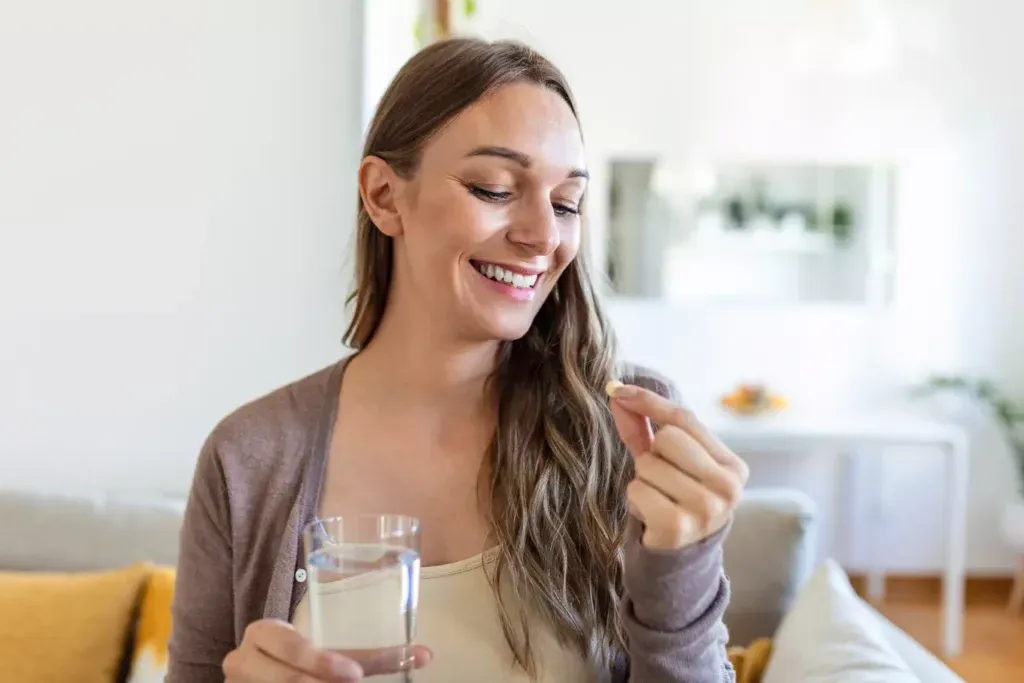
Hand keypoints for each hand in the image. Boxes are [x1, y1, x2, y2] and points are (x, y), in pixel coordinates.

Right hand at [223, 619, 431, 681]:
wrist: (255, 675)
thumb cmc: (297, 659)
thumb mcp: (326, 654)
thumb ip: (368, 656)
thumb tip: (425, 655)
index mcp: (263, 633)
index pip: (291, 644)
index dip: (320, 661)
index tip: (354, 674)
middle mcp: (241, 660)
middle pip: (287, 679)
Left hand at [607, 381, 748, 549]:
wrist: (677, 558)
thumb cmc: (673, 499)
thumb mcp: (664, 460)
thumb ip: (644, 426)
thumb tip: (616, 391)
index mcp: (733, 467)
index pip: (686, 419)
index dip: (649, 401)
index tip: (618, 390)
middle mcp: (728, 488)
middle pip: (669, 438)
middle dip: (653, 454)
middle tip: (663, 480)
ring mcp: (706, 509)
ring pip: (649, 463)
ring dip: (643, 479)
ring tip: (658, 498)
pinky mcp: (678, 528)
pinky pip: (637, 489)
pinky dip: (635, 497)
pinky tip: (650, 513)